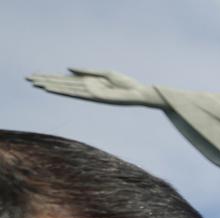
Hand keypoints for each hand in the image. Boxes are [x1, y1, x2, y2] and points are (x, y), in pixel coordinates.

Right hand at [27, 68, 162, 106]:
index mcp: (89, 82)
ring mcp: (89, 93)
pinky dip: (64, 90)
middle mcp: (87, 88)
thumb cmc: (125, 83)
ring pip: (66, 88)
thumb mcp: (104, 73)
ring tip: (36, 83)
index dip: (52, 77)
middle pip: (62, 84)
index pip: (66, 80)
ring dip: (51, 86)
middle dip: (46, 81)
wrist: (139, 92)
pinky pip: (77, 92)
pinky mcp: (95, 97)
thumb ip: (86, 71)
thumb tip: (67, 68)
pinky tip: (54, 89)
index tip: (37, 75)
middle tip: (29, 78)